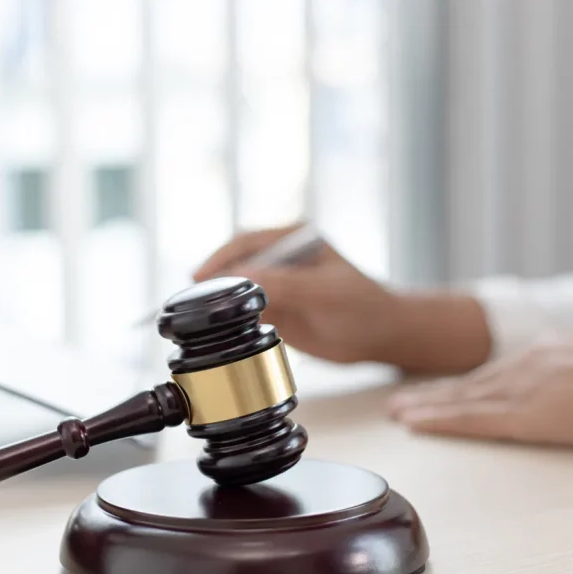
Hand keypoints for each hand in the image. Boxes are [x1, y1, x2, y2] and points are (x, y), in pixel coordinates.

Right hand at [193, 223, 401, 362]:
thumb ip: (285, 284)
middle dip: (212, 281)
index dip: (221, 258)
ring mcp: (275, 283)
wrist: (381, 335)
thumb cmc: (362, 305)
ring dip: (217, 301)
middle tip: (191, 302)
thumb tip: (243, 279)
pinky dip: (228, 319)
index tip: (200, 277)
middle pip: (234, 263)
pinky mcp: (274, 307)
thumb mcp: (325, 292)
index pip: (246, 242)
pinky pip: (242, 311)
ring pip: (235, 289)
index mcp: (292, 238)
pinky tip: (215, 330)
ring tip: (196, 318)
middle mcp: (279, 257)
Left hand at [387, 335, 572, 447]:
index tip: (440, 391)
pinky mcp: (523, 413)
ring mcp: (522, 387)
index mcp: (547, 352)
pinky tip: (415, 424)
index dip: (464, 385)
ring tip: (398, 413)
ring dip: (426, 407)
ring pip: (461, 399)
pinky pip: (470, 419)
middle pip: (471, 384)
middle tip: (401, 402)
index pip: (495, 372)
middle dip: (434, 394)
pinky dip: (438, 421)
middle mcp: (527, 364)